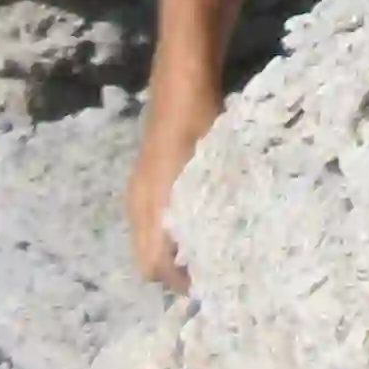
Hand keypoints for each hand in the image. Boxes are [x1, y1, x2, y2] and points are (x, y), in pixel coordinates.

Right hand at [126, 79, 219, 288]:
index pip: (156, 265)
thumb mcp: (217, 168)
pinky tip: (196, 225)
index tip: (212, 286)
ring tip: (206, 253)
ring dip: (171, 253)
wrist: (183, 83)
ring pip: (146, 242)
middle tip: (212, 273)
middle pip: (146, 260)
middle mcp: (138, 203)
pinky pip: (148, 223)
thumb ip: (218, 209)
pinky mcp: (144, 181)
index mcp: (152, 205)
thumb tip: (231, 252)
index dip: (182, 282)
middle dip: (174, 273)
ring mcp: (137, 191)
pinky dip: (167, 234)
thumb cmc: (202, 124)